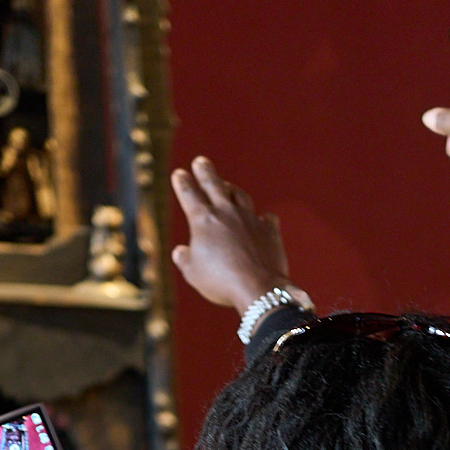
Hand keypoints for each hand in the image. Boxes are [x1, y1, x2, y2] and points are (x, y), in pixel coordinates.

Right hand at [171, 156, 302, 314]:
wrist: (258, 288)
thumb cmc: (220, 282)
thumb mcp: (193, 273)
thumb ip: (184, 259)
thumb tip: (180, 252)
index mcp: (203, 219)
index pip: (189, 194)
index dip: (183, 182)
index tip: (180, 173)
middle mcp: (227, 212)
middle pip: (214, 184)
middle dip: (205, 171)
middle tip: (201, 161)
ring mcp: (250, 219)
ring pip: (240, 195)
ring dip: (232, 189)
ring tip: (227, 186)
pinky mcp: (269, 230)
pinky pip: (266, 218)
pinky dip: (262, 218)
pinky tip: (263, 219)